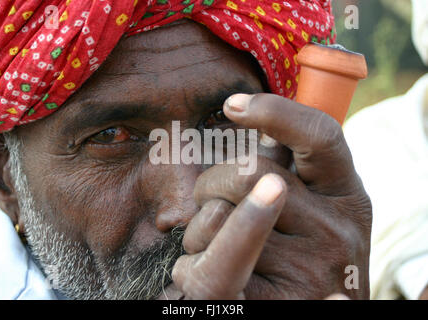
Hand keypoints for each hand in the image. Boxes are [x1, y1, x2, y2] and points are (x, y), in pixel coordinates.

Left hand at [171, 93, 371, 299]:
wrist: (311, 313)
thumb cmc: (305, 257)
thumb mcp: (317, 212)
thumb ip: (294, 175)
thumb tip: (252, 120)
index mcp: (348, 198)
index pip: (321, 137)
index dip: (276, 112)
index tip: (233, 105)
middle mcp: (338, 231)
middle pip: (251, 171)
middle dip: (212, 181)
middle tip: (208, 200)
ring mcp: (310, 270)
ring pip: (219, 216)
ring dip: (197, 230)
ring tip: (209, 247)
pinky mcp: (273, 303)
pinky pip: (208, 266)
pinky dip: (190, 267)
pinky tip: (196, 273)